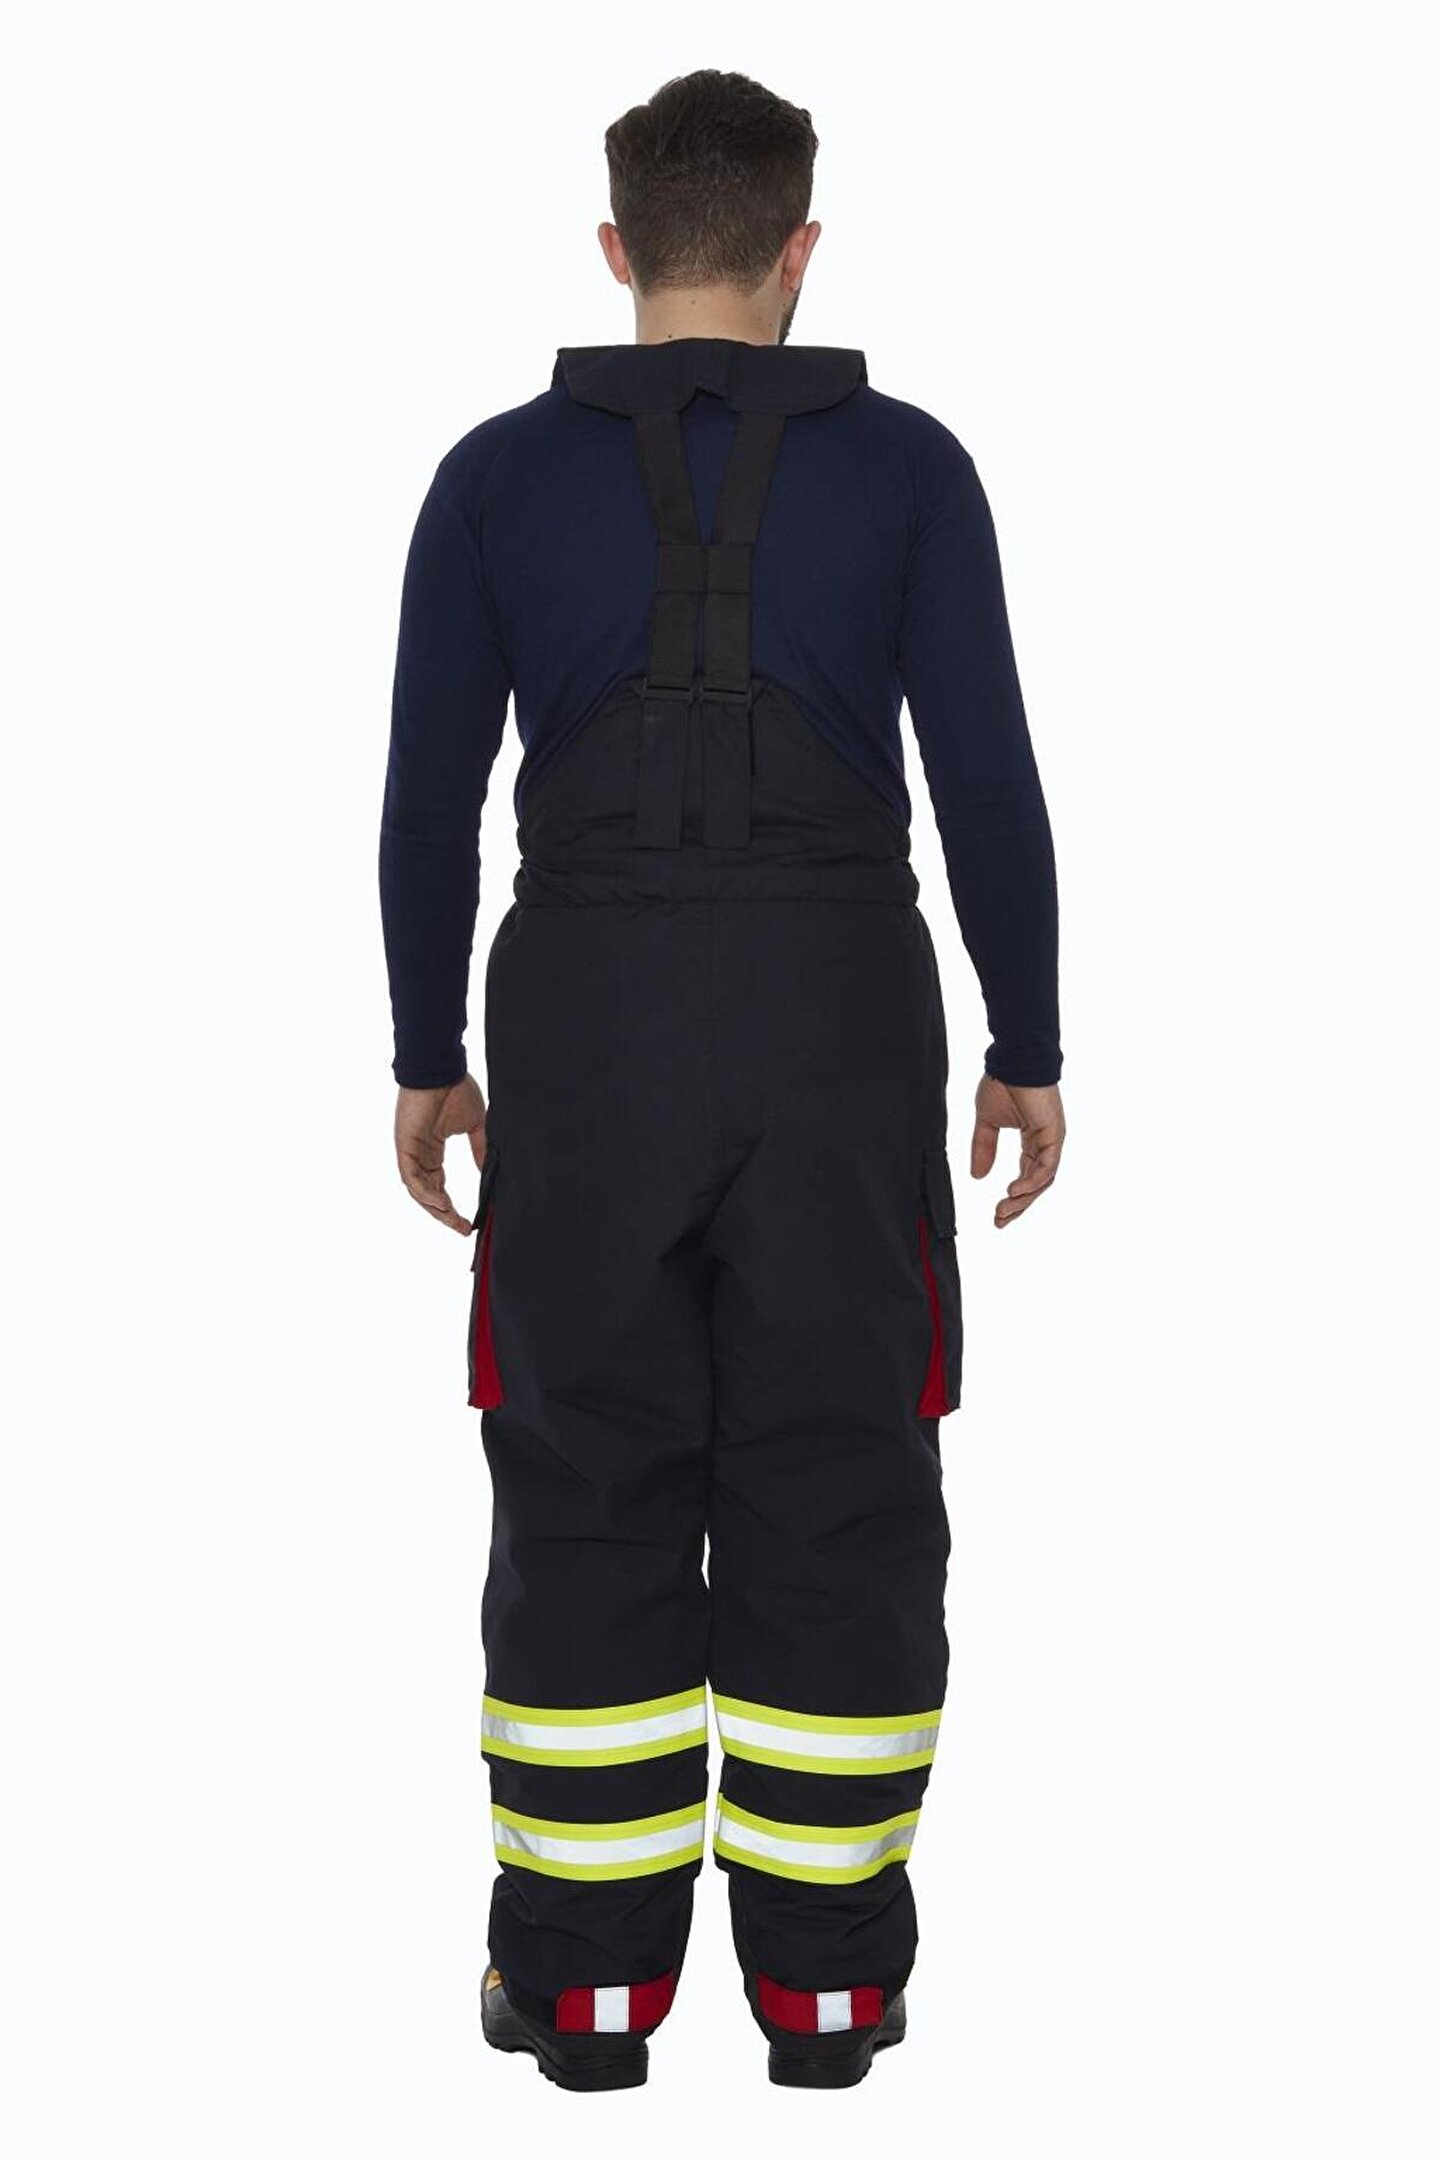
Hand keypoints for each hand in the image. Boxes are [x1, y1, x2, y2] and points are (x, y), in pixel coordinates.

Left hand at [394, 1076, 487, 1232]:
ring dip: (435, 1208)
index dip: (451, 1206)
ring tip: (454, 1220)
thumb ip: (480, 1149)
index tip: (468, 1222)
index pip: (438, 1186)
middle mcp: (419, 1153)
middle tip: (462, 1228)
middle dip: (444, 1214)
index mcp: (431, 1150)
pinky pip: (411, 1176)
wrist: (442, 1067)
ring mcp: (410, 1150)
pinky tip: (441, 1202)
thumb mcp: (475, 1125)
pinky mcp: (405, 1145)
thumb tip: (488, 1171)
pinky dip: (425, 1192)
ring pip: (418, 1190)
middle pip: (427, 1194)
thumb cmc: (456, 1088)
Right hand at [970, 1074, 1065, 1228]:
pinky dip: (1032, 1181)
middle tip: (1000, 1220)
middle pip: (1036, 1184)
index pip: (1026, 1176)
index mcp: (1032, 1140)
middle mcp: (1045, 1143)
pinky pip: (1047, 1166)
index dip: (1013, 1198)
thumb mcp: (986, 1122)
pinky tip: (1014, 1191)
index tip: (997, 1216)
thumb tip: (977, 1177)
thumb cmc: (1002, 1083)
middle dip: (1018, 1205)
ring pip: (1043, 1179)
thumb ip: (984, 1148)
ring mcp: (1052, 1139)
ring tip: (1004, 1210)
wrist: (1012, 1061)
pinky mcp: (1054, 1134)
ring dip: (1023, 1198)